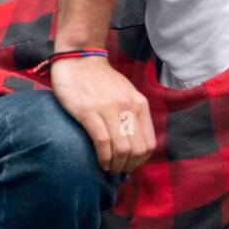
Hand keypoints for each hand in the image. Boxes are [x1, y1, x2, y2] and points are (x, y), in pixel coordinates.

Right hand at [50, 55, 155, 174]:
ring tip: (109, 168)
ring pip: (121, 149)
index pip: (148, 144)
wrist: (79, 57)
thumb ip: (134, 115)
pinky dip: (104, 158)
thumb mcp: (127, 94)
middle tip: (118, 170)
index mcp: (139, 104)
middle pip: (136, 150)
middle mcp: (127, 107)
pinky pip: (103, 142)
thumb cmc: (101, 80)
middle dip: (128, 166)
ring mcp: (108, 109)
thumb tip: (136, 145)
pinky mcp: (89, 111)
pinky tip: (101, 162)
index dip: (140, 161)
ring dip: (116, 165)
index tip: (130, 165)